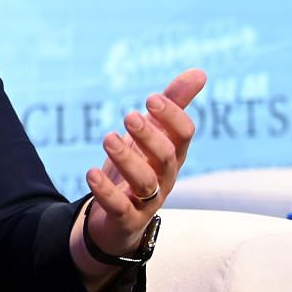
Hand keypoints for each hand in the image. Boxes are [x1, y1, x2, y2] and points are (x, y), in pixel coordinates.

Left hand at [70, 68, 203, 279]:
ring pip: (145, 182)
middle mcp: (165, 177)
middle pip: (166, 157)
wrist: (118, 218)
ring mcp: (147, 201)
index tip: (151, 98)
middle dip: (149, 136)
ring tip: (108, 138)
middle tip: (129, 117)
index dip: (172, 116)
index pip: (184, 135)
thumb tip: (200, 72)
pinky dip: (106, 191)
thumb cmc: (140, 167)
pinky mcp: (126, 219)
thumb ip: (173, 104)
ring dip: (127, 159)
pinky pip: (120, 208)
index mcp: (172, 154)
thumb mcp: (152, 134)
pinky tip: (90, 173)